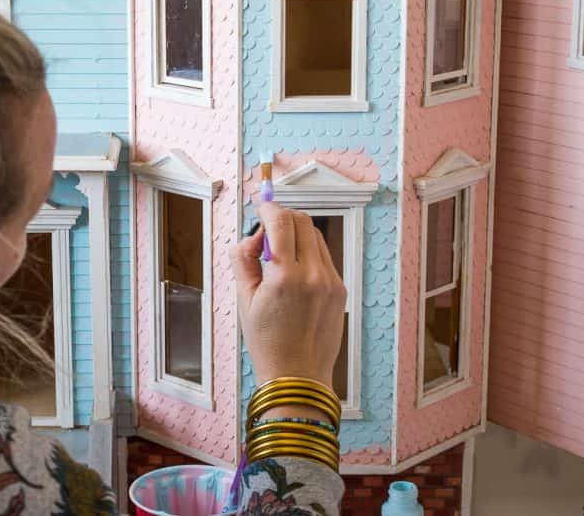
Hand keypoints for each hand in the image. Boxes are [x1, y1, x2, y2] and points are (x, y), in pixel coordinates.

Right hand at [231, 203, 346, 415]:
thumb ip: (243, 259)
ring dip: (296, 234)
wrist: (297, 375)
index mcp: (285, 277)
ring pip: (315, 236)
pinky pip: (324, 256)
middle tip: (267, 230)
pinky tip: (294, 272)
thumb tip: (253, 236)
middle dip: (282, 217)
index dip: (268, 209)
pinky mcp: (340, 288)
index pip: (281, 221)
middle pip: (302, 221)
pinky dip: (308, 253)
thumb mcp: (243, 299)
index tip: (260, 209)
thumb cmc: (267, 342)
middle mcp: (313, 275)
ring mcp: (331, 281)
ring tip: (279, 255)